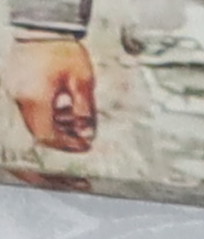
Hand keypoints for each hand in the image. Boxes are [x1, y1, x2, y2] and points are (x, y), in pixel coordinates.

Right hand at [7, 38, 95, 157]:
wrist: (42, 27)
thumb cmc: (63, 52)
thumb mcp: (82, 83)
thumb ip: (84, 111)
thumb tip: (87, 134)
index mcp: (35, 99)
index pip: (48, 135)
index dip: (67, 145)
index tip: (85, 145)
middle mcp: (20, 97)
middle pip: (39, 130)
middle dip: (62, 137)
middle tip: (82, 137)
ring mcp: (14, 89)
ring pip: (33, 119)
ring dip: (55, 125)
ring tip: (76, 120)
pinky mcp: (14, 82)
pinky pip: (28, 105)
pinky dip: (46, 112)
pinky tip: (63, 105)